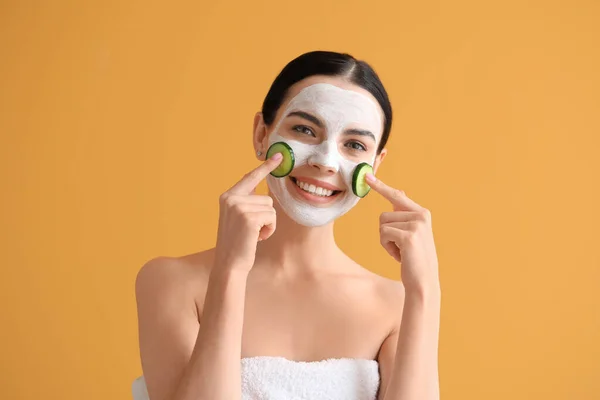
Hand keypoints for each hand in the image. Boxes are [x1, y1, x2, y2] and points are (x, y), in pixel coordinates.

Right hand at [213, 153, 282, 272]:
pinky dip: (269, 230)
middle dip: (265, 216)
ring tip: (252, 235)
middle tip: (251, 231)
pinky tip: (256, 238)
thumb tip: (262, 193)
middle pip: (266, 198)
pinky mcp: (249, 218)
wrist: (229, 264)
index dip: (266, 166)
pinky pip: (272, 218)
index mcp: (227, 196)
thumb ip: (246, 202)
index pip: (250, 177)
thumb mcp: (237, 218)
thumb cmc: (237, 243)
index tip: (279, 155)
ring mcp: (239, 207)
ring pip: (271, 208)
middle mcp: (231, 198)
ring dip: (268, 224)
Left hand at [366, 173, 439, 293]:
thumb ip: (405, 213)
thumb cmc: (415, 259)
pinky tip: (400, 256)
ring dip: (386, 241)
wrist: (423, 281)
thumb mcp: (411, 233)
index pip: (396, 196)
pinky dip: (387, 247)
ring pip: (382, 225)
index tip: (367, 176)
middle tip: (400, 247)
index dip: (380, 186)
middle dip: (386, 233)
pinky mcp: (409, 235)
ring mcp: (416, 225)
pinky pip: (383, 234)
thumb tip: (399, 192)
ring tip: (402, 252)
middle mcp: (421, 215)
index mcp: (422, 213)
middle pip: (384, 215)